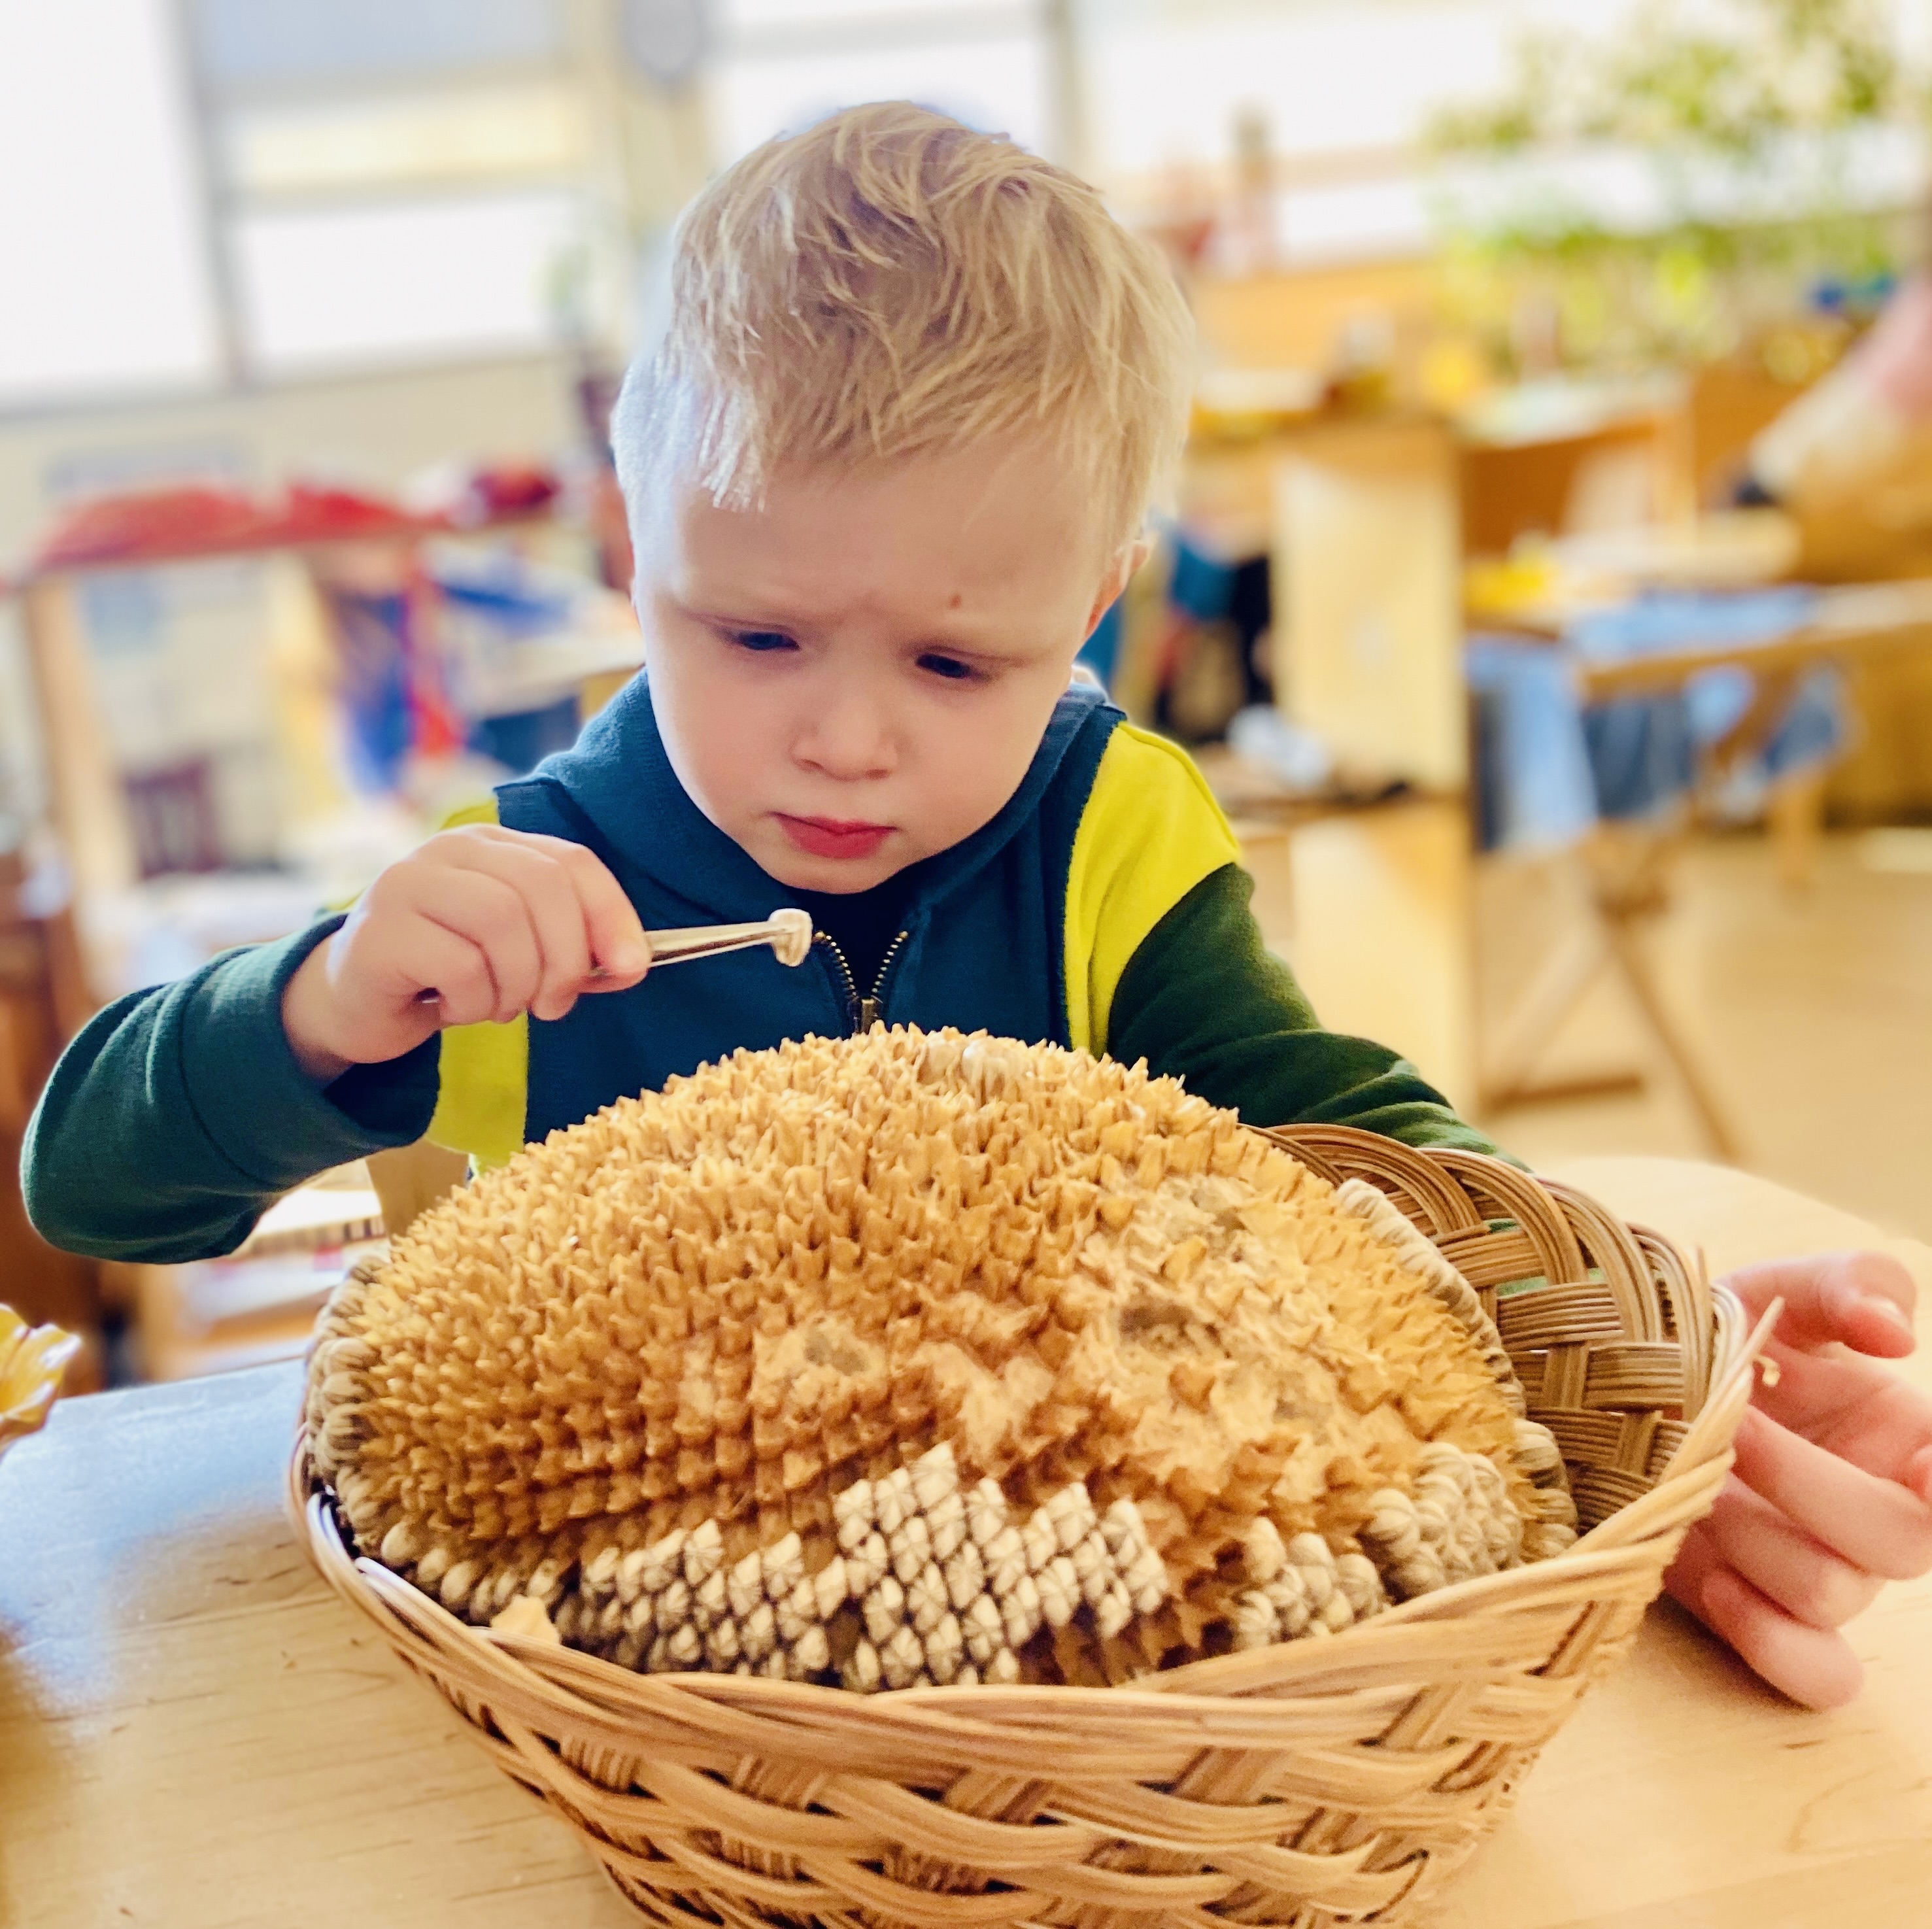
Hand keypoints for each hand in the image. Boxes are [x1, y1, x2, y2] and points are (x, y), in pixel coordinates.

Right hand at [282, 825, 649, 1081]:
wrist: (356, 1004)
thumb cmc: (449, 974)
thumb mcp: (520, 953)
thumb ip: (571, 948)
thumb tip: (630, 964)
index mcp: (492, 845)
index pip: (571, 861)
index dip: (611, 914)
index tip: (631, 968)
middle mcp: (449, 849)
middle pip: (542, 888)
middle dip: (566, 958)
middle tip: (554, 1006)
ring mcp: (407, 882)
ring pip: (502, 924)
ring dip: (516, 984)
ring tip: (498, 1006)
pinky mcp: (380, 930)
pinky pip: (459, 967)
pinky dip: (472, 1003)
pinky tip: (450, 1008)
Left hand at [1665, 1252, 1931, 1707]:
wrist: (1617, 1385)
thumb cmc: (1716, 1333)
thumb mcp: (1778, 1290)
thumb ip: (1847, 1286)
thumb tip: (1897, 1333)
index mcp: (1904, 1436)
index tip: (1920, 1460)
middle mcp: (1878, 1512)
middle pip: (1896, 1542)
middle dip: (1807, 1484)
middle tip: (1734, 1427)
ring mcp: (1824, 1569)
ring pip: (1831, 1595)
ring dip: (1755, 1536)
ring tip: (1695, 1484)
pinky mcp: (1765, 1614)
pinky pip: (1817, 1675)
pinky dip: (1773, 1643)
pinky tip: (1716, 1583)